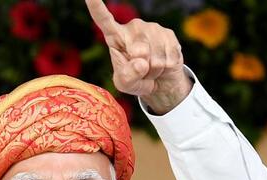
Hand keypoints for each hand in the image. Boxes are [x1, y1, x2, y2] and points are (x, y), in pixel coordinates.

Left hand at [85, 0, 192, 114]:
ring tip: (151, 68)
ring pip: (156, 58)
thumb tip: (141, 62)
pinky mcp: (168, 34)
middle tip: (141, 71)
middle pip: (139, 50)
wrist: (159, 81)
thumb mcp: (125, 84)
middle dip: (143, 68)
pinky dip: (166, 68)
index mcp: (115, 36)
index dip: (97, 7)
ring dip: (154, 70)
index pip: (104, 19)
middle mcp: (133, 27)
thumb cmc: (135, 79)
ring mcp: (152, 28)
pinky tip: (163, 65)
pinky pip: (169, 58)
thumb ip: (127, 76)